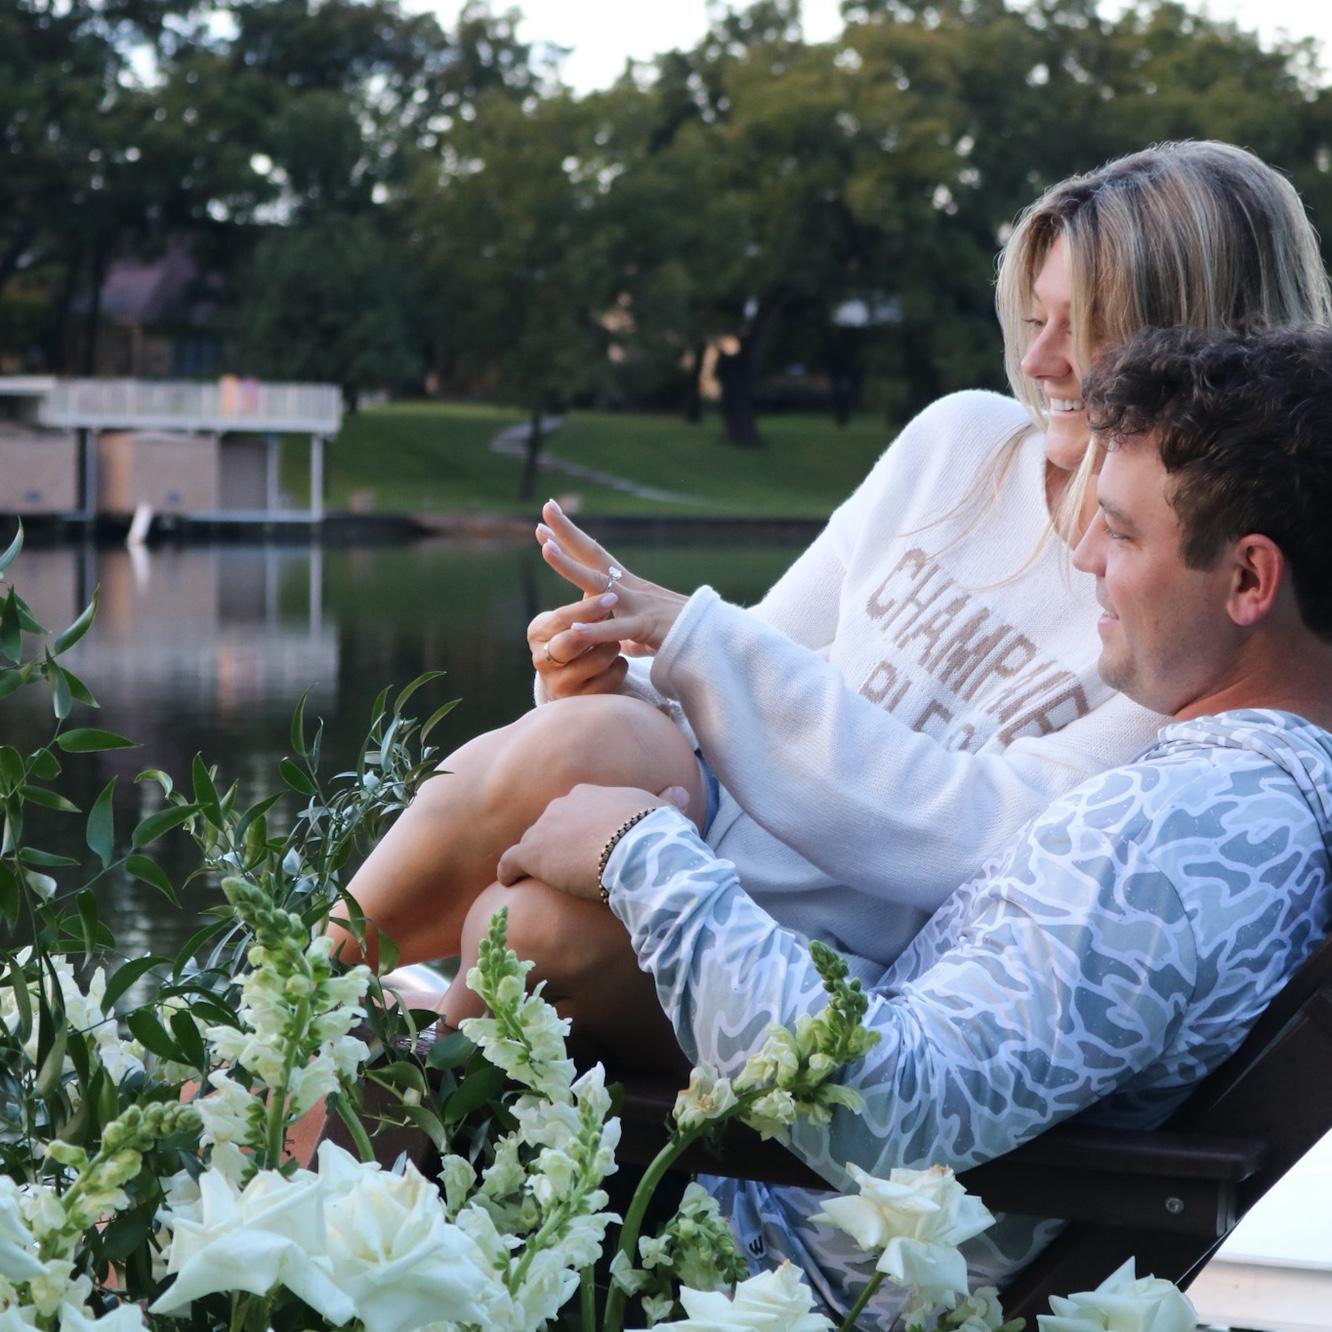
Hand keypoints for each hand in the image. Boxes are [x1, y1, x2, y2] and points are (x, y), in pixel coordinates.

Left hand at [496, 783, 690, 899]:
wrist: (636, 850)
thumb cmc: (655, 835)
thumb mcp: (665, 813)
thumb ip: (667, 803)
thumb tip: (680, 792)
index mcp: (593, 793)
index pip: (578, 807)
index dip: (580, 828)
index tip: (586, 844)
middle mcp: (565, 803)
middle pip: (552, 823)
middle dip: (556, 841)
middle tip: (565, 865)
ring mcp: (545, 827)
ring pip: (532, 842)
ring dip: (535, 858)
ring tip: (539, 878)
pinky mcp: (531, 853)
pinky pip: (510, 861)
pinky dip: (509, 871)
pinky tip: (510, 883)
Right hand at [528, 590, 627, 698]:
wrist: (574, 675)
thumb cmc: (577, 635)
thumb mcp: (572, 615)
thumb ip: (583, 592)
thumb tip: (599, 564)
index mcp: (537, 633)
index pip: (562, 618)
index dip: (587, 608)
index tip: (613, 596)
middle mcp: (541, 660)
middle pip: (570, 642)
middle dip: (598, 629)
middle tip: (620, 619)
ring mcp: (558, 684)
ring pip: (596, 662)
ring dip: (612, 648)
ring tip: (615, 641)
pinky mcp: (578, 700)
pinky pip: (609, 681)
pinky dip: (618, 667)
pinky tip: (617, 661)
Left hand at [536, 500, 688, 654]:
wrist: (716, 642)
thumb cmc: (684, 637)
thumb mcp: (648, 635)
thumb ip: (632, 636)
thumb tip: (625, 645)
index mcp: (629, 588)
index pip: (596, 558)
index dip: (571, 540)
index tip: (546, 522)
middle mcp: (631, 589)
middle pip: (595, 555)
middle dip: (568, 533)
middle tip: (546, 508)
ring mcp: (638, 605)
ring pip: (599, 583)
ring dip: (571, 566)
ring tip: (545, 550)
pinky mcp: (647, 628)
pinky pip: (616, 630)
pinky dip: (595, 630)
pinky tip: (573, 629)